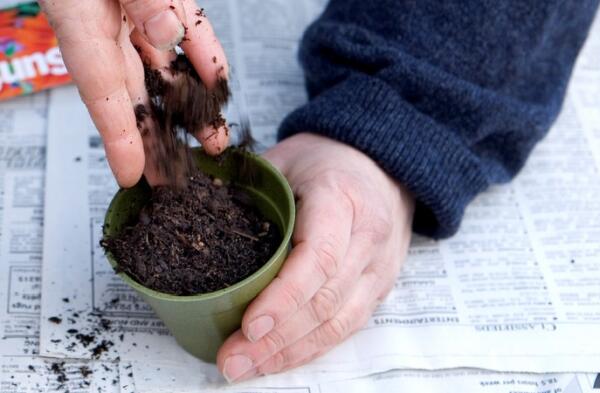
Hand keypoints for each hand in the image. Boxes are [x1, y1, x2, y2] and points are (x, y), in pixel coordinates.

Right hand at [40, 0, 228, 186]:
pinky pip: (182, 33)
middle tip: (172, 176)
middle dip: (155, 139)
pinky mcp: (155, 0)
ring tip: (210, 136)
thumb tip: (168, 34)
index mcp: (79, 17)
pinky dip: (200, 56)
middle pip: (132, 94)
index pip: (100, 90)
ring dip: (187, 105)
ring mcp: (131, 14)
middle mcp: (104, 23)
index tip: (130, 175)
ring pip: (161, 70)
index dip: (117, 138)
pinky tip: (215, 83)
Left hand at [217, 133, 414, 381]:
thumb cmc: (328, 161)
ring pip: (339, 322)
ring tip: (246, 368)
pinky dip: (311, 348)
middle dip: (277, 339)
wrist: (382, 168)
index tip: (248, 326)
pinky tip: (278, 360)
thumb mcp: (287, 157)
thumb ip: (248, 184)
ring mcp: (379, 267)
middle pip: (326, 300)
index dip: (284, 297)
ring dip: (291, 353)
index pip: (320, 257)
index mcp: (343, 199)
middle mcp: (370, 237)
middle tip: (232, 360)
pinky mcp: (379, 287)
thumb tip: (192, 208)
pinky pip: (347, 327)